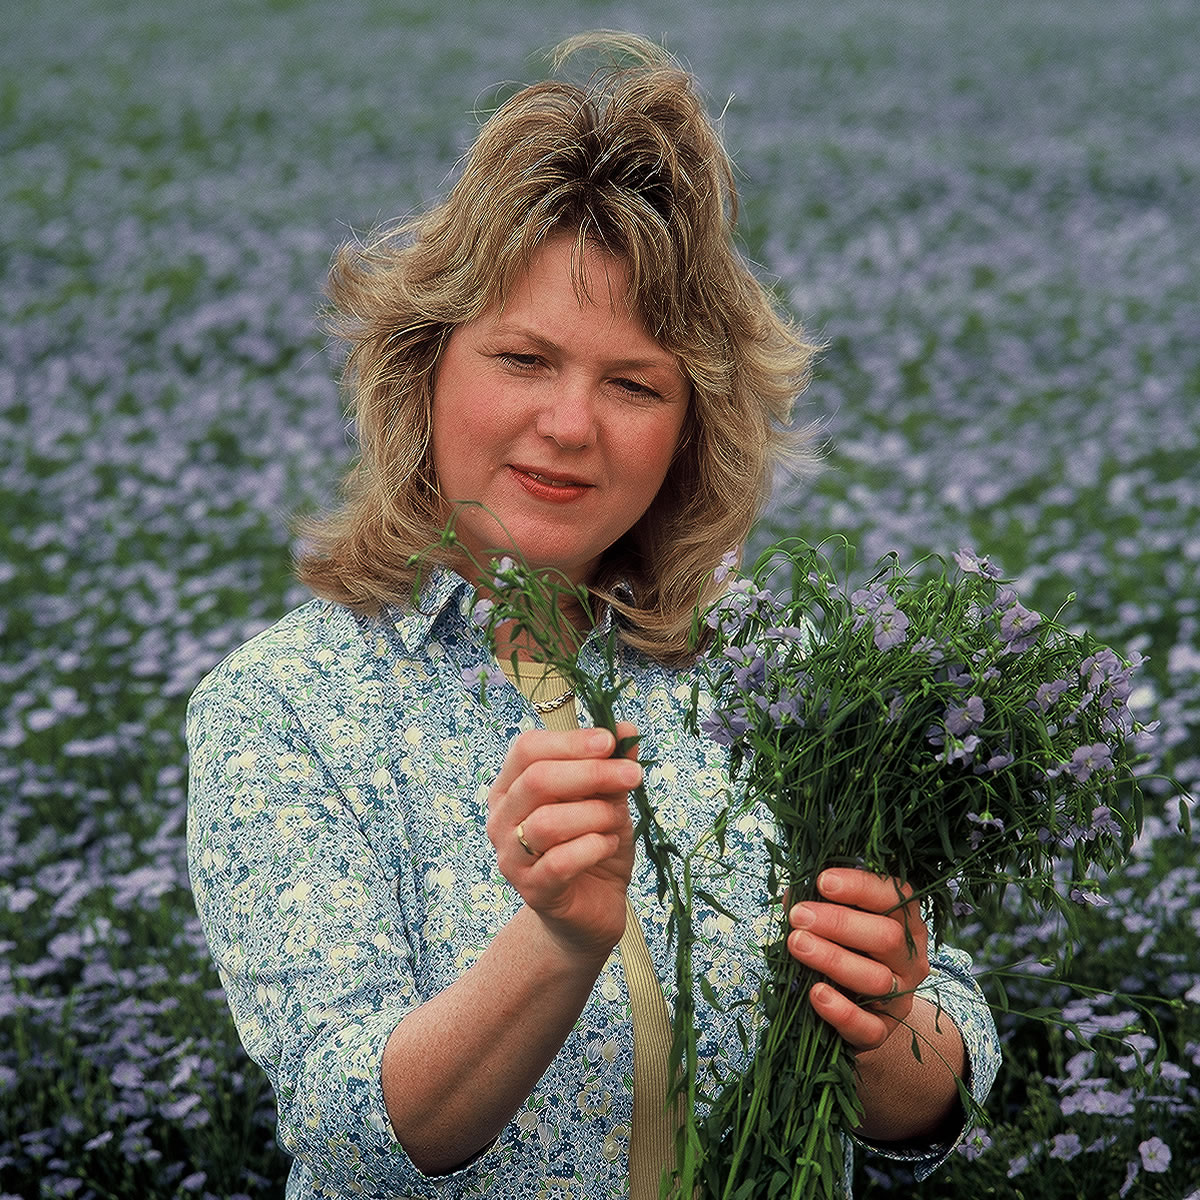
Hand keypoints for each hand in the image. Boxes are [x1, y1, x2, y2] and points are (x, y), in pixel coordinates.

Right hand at [486, 723, 639, 962]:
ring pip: (548, 822)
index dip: (571, 741)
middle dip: (592, 773)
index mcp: (511, 787)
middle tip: (632, 775)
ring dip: (595, 814)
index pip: (528, 749)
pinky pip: (561, 861)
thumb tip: (627, 729)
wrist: (591, 908)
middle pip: (538, 780)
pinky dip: (593, 847)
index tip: (611, 741)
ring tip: (617, 819)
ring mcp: (511, 857)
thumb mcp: (606, 800)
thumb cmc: (592, 845)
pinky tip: (607, 844)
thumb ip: (611, 767)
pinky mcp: (532, 890)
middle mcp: (502, 819)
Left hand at [786, 868, 928, 1050]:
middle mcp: (910, 959)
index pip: (896, 897)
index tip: (823, 881)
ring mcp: (900, 997)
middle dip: (839, 922)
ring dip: (833, 959)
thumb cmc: (848, 954)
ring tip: (796, 944)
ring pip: (876, 979)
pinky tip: (815, 993)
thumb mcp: (840, 926)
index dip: (860, 886)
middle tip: (799, 915)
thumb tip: (792, 893)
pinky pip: (868, 1026)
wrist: (863, 1017)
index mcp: (906, 923)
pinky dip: (841, 1011)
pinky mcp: (883, 1032)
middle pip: (887, 936)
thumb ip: (822, 906)